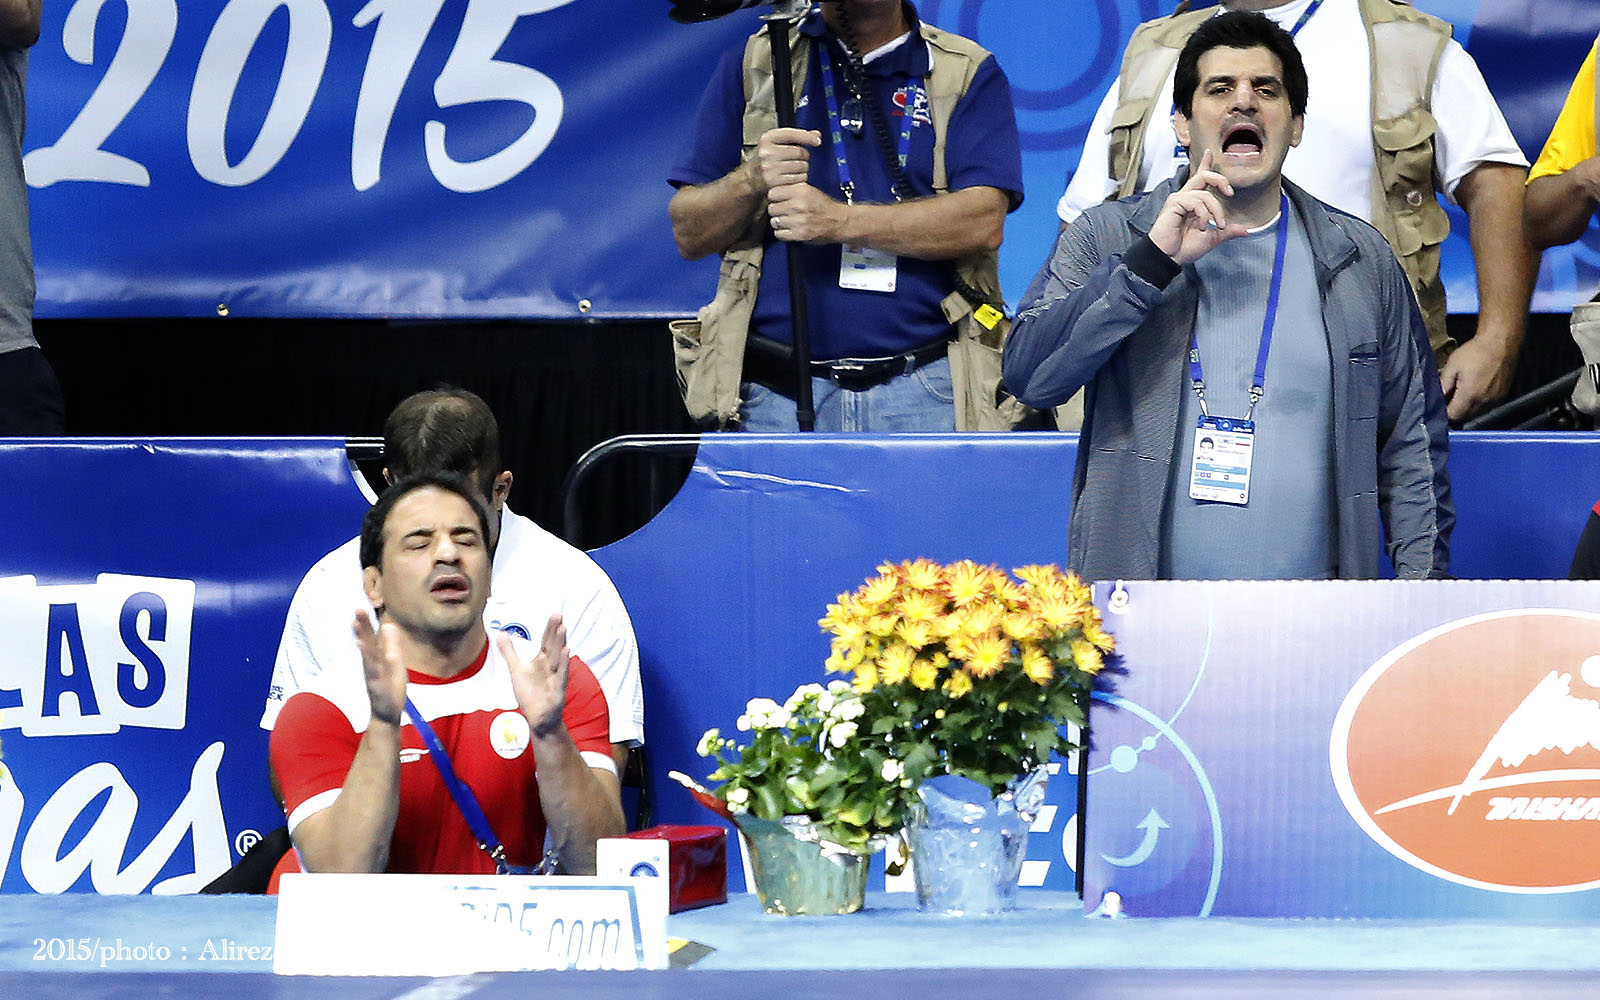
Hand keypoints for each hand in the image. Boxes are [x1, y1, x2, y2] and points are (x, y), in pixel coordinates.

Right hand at [353, 612, 405, 728]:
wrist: (387, 715)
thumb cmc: (390, 688)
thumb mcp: (395, 663)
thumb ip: (392, 645)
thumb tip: (388, 625)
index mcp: (377, 658)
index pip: (371, 638)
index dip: (366, 624)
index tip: (360, 608)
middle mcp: (372, 664)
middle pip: (367, 642)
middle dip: (362, 626)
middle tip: (357, 610)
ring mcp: (373, 675)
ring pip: (367, 654)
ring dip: (362, 639)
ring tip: (356, 624)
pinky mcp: (376, 686)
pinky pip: (371, 671)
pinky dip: (367, 660)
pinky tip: (363, 649)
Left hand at [504, 614, 569, 738]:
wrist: (538, 719)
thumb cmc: (530, 694)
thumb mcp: (516, 670)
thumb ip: (509, 651)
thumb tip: (501, 633)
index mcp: (542, 661)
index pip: (547, 641)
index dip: (550, 628)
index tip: (555, 614)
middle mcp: (551, 667)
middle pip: (554, 647)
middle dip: (556, 632)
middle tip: (560, 617)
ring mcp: (556, 678)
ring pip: (559, 659)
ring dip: (561, 645)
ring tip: (563, 630)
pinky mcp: (558, 692)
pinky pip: (561, 677)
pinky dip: (564, 666)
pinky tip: (566, 654)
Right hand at [754, 127, 819, 191]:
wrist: (751, 177)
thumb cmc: (767, 159)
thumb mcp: (777, 143)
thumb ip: (797, 137)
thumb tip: (817, 134)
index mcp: (767, 139)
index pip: (792, 134)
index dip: (808, 137)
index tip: (818, 141)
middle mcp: (766, 152)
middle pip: (800, 152)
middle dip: (804, 156)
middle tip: (799, 159)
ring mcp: (769, 167)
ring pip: (802, 166)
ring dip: (804, 168)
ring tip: (795, 168)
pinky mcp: (774, 181)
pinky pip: (799, 178)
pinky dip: (801, 178)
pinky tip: (793, 176)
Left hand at [767, 182, 847, 242]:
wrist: (840, 222)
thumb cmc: (823, 206)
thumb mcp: (809, 190)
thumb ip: (792, 189)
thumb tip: (772, 192)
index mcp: (801, 190)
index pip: (773, 193)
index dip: (774, 198)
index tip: (779, 201)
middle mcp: (799, 204)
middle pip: (772, 208)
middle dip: (776, 211)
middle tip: (783, 213)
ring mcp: (799, 220)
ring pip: (774, 222)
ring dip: (779, 223)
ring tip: (787, 222)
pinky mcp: (800, 234)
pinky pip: (779, 234)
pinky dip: (782, 233)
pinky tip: (788, 230)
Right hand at [1148, 150, 1248, 264]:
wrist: (1169, 257)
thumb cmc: (1184, 247)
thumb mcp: (1211, 238)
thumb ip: (1227, 231)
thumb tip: (1245, 230)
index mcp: (1193, 202)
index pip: (1200, 178)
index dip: (1205, 164)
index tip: (1209, 152)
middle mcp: (1185, 197)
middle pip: (1204, 175)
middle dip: (1220, 180)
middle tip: (1230, 192)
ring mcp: (1179, 199)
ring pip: (1205, 193)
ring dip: (1216, 210)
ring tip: (1217, 225)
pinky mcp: (1174, 203)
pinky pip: (1197, 201)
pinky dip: (1204, 215)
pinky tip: (1201, 226)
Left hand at [1439, 332, 1515, 421]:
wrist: (1501, 342)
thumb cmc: (1475, 352)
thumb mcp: (1452, 366)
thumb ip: (1443, 385)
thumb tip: (1436, 398)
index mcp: (1470, 396)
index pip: (1453, 416)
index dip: (1444, 412)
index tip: (1441, 403)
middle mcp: (1484, 402)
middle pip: (1465, 417)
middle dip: (1455, 411)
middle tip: (1449, 398)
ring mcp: (1496, 400)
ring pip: (1476, 413)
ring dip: (1467, 408)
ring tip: (1461, 394)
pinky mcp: (1503, 395)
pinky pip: (1487, 407)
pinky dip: (1478, 404)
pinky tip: (1475, 391)